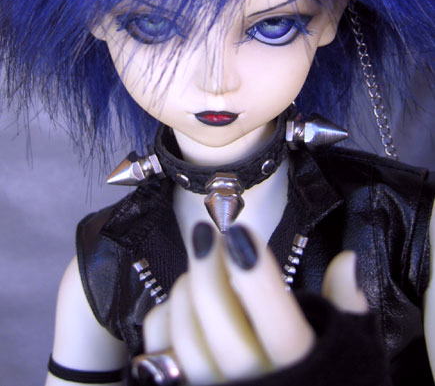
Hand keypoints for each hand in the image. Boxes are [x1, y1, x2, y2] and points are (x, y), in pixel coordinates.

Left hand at [143, 223, 369, 384]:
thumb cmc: (320, 379)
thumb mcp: (347, 351)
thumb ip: (346, 307)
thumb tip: (346, 260)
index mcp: (300, 369)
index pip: (278, 323)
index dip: (256, 275)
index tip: (241, 233)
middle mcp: (255, 385)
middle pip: (221, 322)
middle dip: (207, 268)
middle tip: (206, 235)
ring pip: (186, 337)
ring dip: (185, 290)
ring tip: (197, 266)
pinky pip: (161, 352)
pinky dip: (164, 320)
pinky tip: (179, 302)